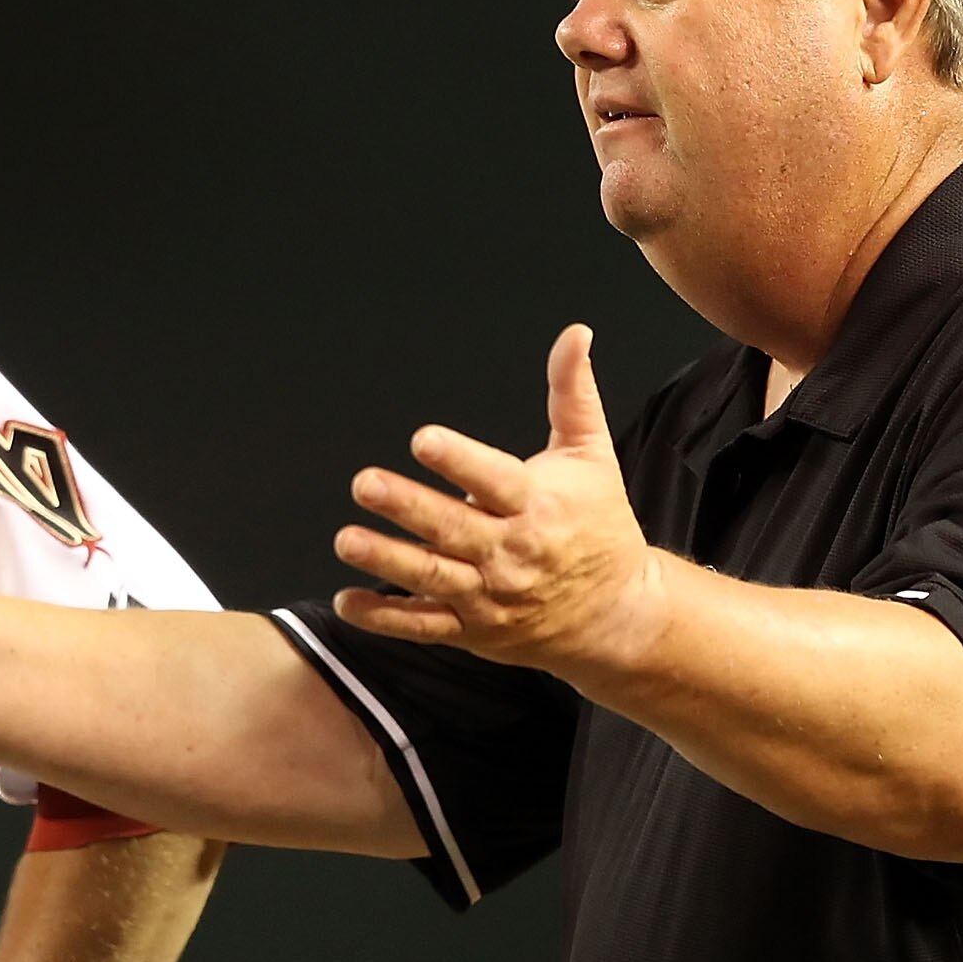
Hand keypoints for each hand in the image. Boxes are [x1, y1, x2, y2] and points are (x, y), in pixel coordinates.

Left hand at [332, 325, 661, 675]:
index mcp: (537, 504)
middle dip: (407, 506)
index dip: (458, 460)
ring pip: (432, 577)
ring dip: (386, 560)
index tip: (423, 439)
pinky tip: (346, 601)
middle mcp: (511, 552)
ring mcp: (489, 593)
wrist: (616, 613)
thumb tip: (575, 334)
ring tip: (347, 539)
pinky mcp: (472, 627)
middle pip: (453, 528)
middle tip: (365, 483)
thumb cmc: (599, 527)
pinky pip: (423, 625)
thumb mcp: (593, 455)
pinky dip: (384, 617)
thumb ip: (572, 393)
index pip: (493, 479)